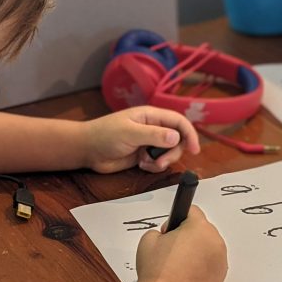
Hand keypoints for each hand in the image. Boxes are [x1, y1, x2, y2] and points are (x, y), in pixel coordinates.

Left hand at [81, 106, 200, 173]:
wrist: (87, 149)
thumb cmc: (105, 134)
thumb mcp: (130, 133)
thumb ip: (154, 135)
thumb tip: (176, 137)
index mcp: (151, 116)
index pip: (178, 121)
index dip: (189, 134)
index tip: (194, 149)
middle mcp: (152, 127)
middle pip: (177, 139)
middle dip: (173, 152)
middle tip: (161, 162)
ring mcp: (148, 142)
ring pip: (168, 152)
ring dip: (163, 161)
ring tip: (147, 163)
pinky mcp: (143, 155)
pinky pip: (158, 161)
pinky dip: (154, 166)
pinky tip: (141, 165)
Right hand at [134, 206, 226, 281]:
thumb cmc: (157, 271)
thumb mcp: (148, 240)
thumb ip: (159, 231)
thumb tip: (167, 238)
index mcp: (200, 228)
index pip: (192, 211)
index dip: (178, 219)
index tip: (169, 231)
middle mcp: (215, 243)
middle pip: (203, 231)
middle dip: (188, 237)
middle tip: (170, 251)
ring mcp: (220, 264)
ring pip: (208, 250)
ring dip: (196, 254)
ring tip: (177, 268)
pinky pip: (210, 269)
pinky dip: (200, 271)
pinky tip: (185, 280)